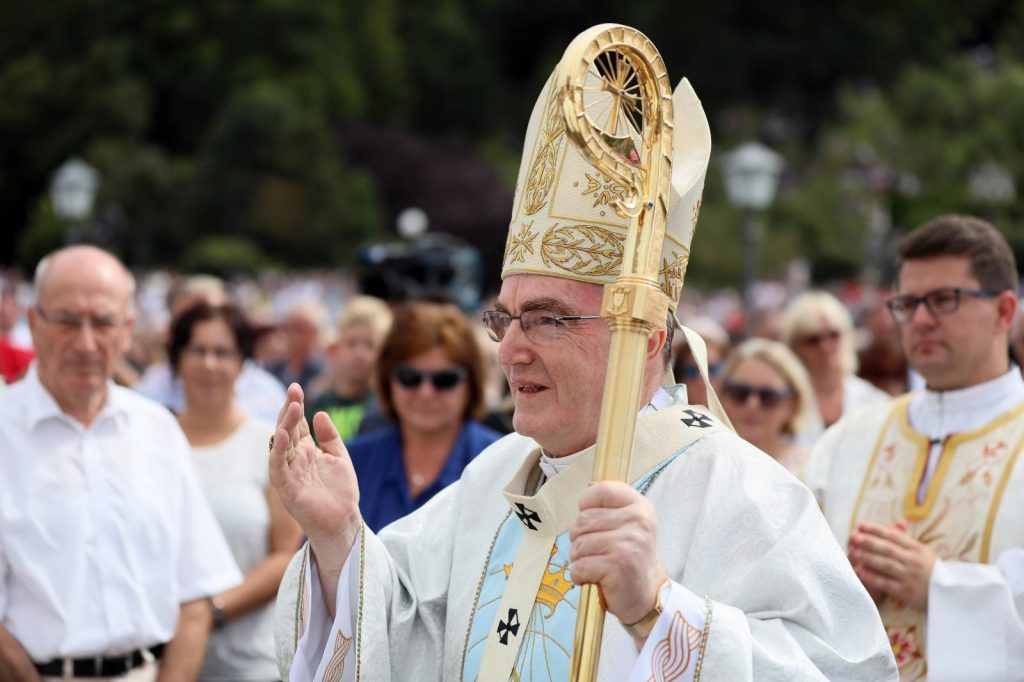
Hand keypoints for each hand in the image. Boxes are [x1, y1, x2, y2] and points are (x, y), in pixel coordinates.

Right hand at [269, 383, 360, 574]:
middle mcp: (294, 459)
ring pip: (280, 445)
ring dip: (284, 426)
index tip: (296, 387)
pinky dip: (278, 452)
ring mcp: (289, 473)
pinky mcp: (286, 489)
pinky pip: (278, 468)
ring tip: (291, 407)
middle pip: (287, 430)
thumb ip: (330, 437)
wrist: (344, 522)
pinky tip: (283, 435)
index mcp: (306, 450)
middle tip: (293, 391)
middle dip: (288, 410)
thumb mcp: (340, 458)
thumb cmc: (341, 492)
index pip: (297, 424)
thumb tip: (319, 413)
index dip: (296, 406)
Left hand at [569, 482, 667, 624]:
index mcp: (640, 506)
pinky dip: (579, 575)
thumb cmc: (629, 556)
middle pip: (583, 520)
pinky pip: (580, 566)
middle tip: (594, 552)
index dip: (586, 505)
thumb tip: (581, 504)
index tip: (592, 522)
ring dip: (579, 559)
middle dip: (579, 539)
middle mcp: (638, 521)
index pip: (601, 490)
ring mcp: (629, 543)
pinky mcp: (618, 566)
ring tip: (595, 565)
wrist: (646, 593)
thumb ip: (607, 509)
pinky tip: (593, 578)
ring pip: (579, 544)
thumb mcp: (627, 524)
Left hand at [848, 520, 935, 610]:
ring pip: (885, 564)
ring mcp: (910, 577)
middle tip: (853, 536)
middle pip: (887, 549)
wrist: (951, 596)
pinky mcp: (907, 592)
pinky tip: (859, 572)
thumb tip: (897, 522)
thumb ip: (908, 540)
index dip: (877, 530)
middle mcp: (913, 561)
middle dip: (869, 541)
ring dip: (867, 557)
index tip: (861, 525)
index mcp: (918, 549)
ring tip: (853, 552)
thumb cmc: (933, 572)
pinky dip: (872, 577)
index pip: (894, 536)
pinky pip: (886, 583)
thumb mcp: (925, 552)